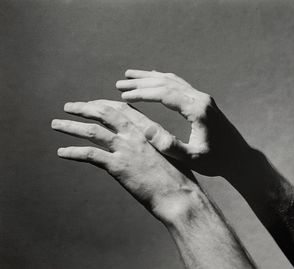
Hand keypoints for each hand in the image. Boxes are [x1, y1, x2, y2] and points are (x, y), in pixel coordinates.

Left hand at [51, 100, 200, 221]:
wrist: (180, 195)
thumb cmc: (178, 178)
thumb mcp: (166, 155)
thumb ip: (151, 147)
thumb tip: (139, 150)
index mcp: (148, 130)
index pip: (122, 109)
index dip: (104, 104)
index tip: (92, 103)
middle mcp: (136, 135)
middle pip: (105, 113)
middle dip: (84, 107)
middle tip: (68, 106)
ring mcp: (126, 149)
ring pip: (93, 131)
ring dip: (71, 126)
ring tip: (56, 124)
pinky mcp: (119, 166)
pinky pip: (90, 155)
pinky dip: (73, 152)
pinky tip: (61, 152)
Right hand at [116, 70, 254, 176]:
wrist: (239, 158)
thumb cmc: (217, 161)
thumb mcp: (193, 158)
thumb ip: (170, 146)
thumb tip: (146, 131)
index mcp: (197, 110)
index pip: (165, 95)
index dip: (142, 94)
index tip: (124, 96)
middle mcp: (200, 99)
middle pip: (166, 83)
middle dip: (141, 83)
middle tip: (119, 84)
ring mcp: (202, 98)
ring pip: (172, 81)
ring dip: (150, 78)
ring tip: (129, 76)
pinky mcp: (203, 101)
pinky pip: (179, 85)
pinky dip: (162, 80)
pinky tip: (152, 79)